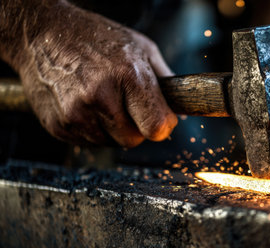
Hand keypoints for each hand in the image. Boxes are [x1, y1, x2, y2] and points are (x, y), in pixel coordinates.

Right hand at [3, 0, 177, 146]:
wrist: (42, 34)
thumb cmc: (96, 38)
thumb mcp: (141, 48)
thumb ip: (165, 82)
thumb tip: (180, 110)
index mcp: (128, 76)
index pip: (157, 128)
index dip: (161, 125)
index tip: (158, 118)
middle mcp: (100, 96)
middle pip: (134, 140)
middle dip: (136, 127)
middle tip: (126, 105)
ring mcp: (76, 114)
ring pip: (111, 144)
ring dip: (113, 129)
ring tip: (103, 101)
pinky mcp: (58, 126)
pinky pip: (89, 143)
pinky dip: (92, 130)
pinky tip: (85, 105)